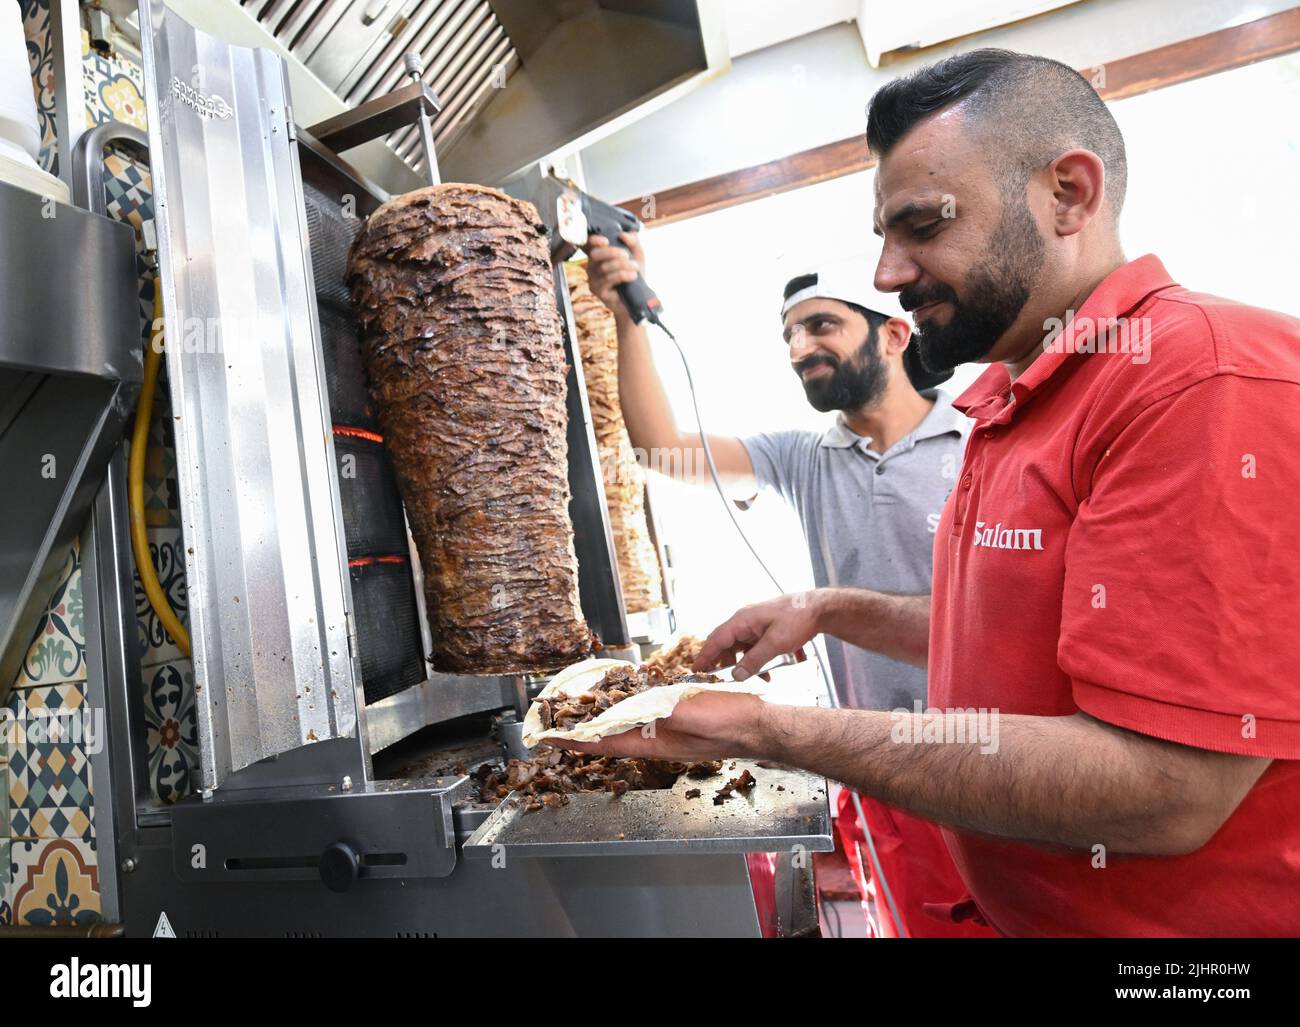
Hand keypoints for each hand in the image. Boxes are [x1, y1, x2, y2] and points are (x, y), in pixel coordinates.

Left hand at [558, 690, 768, 762]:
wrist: (760, 725)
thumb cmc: (730, 723)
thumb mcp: (689, 714)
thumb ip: (657, 710)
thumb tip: (624, 706)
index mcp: (652, 742)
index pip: (601, 742)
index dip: (572, 740)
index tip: (546, 737)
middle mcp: (654, 738)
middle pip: (608, 733)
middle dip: (580, 725)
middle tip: (555, 715)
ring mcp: (666, 730)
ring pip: (624, 722)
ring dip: (601, 714)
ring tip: (580, 704)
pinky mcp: (679, 719)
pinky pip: (645, 712)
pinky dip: (627, 704)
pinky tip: (625, 695)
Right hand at [582, 231, 645, 318]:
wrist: (635, 300)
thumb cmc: (633, 277)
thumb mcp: (637, 257)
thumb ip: (634, 243)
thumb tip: (625, 234)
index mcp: (599, 257)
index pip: (590, 245)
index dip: (595, 241)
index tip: (606, 241)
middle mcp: (592, 267)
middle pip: (596, 254)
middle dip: (612, 252)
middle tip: (626, 255)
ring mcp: (593, 279)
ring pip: (605, 267)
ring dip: (622, 265)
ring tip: (635, 268)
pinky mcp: (597, 291)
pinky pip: (608, 279)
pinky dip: (622, 275)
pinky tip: (632, 276)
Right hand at [694, 592, 822, 680]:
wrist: (818, 609)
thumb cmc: (797, 620)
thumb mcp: (775, 643)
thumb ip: (754, 660)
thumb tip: (735, 675)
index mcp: (742, 620)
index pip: (716, 639)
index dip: (705, 656)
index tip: (695, 671)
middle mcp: (744, 621)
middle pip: (724, 643)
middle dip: (721, 662)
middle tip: (717, 680)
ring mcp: (755, 625)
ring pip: (739, 647)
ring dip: (742, 664)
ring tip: (751, 679)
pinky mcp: (764, 630)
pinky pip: (752, 647)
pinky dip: (754, 660)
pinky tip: (767, 673)